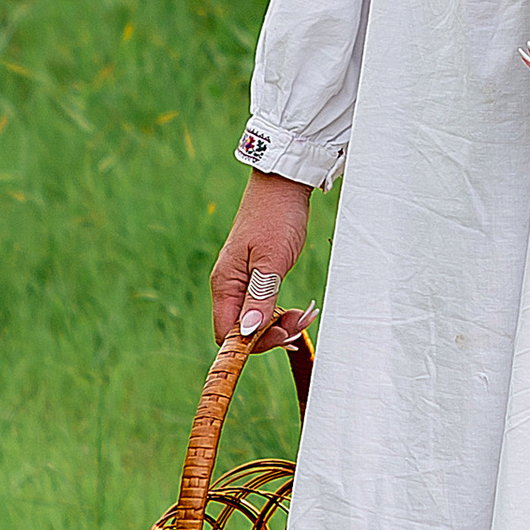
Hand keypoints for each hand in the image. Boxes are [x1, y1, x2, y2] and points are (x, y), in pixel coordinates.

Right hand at [209, 171, 317, 352]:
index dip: (252, 343)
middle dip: (270, 334)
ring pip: (254, 320)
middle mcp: (229, 285)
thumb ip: (259, 298)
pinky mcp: (254, 275)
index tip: (282, 337)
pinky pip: (261, 305)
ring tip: (303, 315)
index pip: (227, 333)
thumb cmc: (276, 217)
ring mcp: (241, 280)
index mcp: (226, 283)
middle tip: (299, 323)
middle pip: (240, 330)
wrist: (283, 185)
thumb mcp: (271, 261)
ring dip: (278, 324)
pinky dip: (279, 312)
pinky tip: (296, 309)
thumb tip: (247, 333)